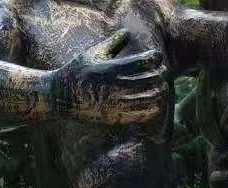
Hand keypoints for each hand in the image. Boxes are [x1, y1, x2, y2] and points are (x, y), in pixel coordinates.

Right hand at [51, 32, 167, 127]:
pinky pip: (137, 116)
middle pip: (146, 81)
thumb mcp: (93, 53)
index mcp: (110, 69)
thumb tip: (126, 31)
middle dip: (158, 75)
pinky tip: (155, 106)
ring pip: (145, 99)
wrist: (62, 95)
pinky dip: (149, 111)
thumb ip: (112, 43)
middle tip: (164, 72)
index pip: (139, 62)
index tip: (157, 56)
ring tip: (163, 89)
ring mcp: (115, 104)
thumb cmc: (78, 70)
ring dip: (157, 94)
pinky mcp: (114, 117)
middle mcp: (114, 87)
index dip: (152, 58)